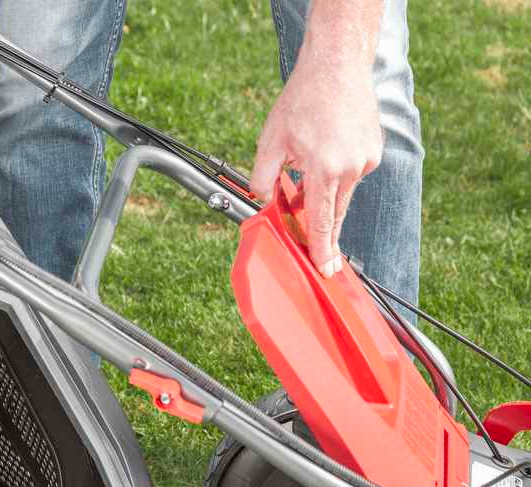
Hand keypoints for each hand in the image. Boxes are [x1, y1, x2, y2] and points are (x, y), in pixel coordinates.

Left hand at [250, 58, 382, 276]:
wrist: (336, 66)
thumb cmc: (302, 101)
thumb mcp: (270, 142)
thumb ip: (263, 178)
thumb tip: (262, 203)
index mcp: (324, 168)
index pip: (322, 220)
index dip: (321, 248)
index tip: (325, 269)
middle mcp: (351, 167)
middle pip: (334, 213)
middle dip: (324, 233)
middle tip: (324, 260)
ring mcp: (366, 159)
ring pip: (342, 195)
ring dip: (324, 198)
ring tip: (306, 177)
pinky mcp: (374, 151)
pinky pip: (350, 176)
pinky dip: (335, 177)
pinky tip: (322, 156)